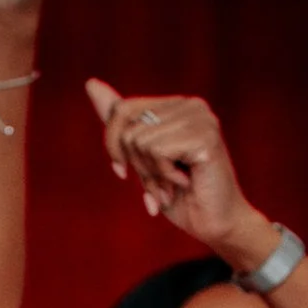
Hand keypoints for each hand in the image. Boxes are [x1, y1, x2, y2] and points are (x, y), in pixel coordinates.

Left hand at [84, 80, 275, 264]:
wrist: (215, 224)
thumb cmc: (179, 196)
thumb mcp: (141, 158)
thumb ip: (121, 124)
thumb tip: (91, 83)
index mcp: (176, 105)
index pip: (122, 110)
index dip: (114, 146)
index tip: (123, 172)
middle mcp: (191, 104)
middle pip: (129, 128)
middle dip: (136, 165)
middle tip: (161, 183)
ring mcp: (201, 117)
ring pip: (140, 141)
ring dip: (152, 175)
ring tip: (174, 186)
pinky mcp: (205, 136)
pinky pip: (157, 151)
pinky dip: (164, 176)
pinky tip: (185, 183)